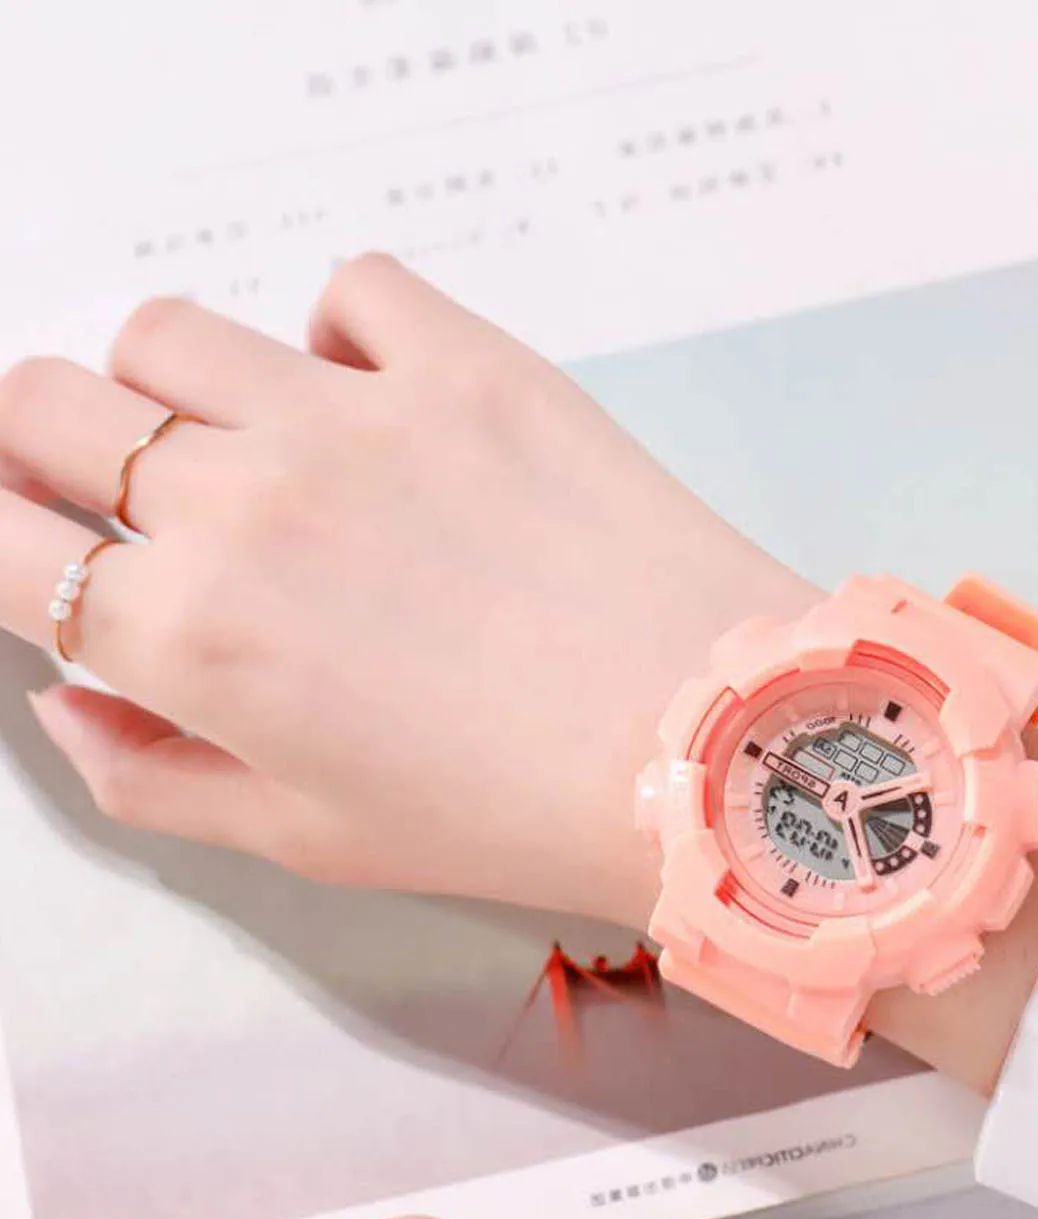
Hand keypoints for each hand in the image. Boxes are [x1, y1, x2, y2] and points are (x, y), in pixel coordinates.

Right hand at [0, 254, 815, 923]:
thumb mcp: (311, 840)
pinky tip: (387, 405)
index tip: (33, 538)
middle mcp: (247, 506)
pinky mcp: (471, 366)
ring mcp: (358, 417)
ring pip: (170, 333)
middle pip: (46, 404)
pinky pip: (350, 290)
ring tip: (263, 450)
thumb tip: (67, 697)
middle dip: (55, 450)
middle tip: (131, 496)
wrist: (702, 753)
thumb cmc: (514, 817)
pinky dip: (343, 335)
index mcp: (191, 638)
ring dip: (182, 390)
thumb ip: (152, 776)